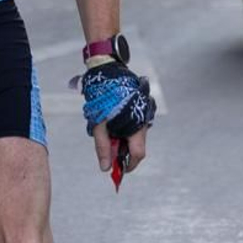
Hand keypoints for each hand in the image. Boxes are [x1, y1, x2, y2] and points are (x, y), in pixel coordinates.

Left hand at [79, 61, 156, 182]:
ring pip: (132, 135)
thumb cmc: (102, 98)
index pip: (138, 154)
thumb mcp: (99, 124)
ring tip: (105, 128)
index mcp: (136, 126)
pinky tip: (111, 121)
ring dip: (120, 138)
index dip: (128, 165)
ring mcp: (142, 114)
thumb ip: (103, 147)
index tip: (118, 171)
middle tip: (107, 150)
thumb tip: (105, 168)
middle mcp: (143, 121)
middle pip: (135, 145)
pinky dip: (122, 129)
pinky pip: (131, 124)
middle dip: (121, 151)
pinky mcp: (138, 108)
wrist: (107, 71)